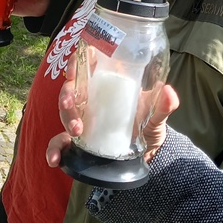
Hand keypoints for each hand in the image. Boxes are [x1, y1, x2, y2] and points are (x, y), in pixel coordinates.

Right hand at [45, 70, 179, 168]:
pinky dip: (54, 150)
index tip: (76, 68)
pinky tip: (54, 159)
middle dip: (67, 95)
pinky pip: (59, 142)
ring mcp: (83, 119)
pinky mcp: (78, 140)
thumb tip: (169, 91)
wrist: (147, 156)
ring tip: (76, 131)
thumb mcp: (157, 117)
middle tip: (71, 104)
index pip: (88, 65)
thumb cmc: (149, 127)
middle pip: (71, 88)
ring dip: (66, 118)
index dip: (77, 62)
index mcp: (108, 85)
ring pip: (64, 112)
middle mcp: (92, 99)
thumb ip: (163, 106)